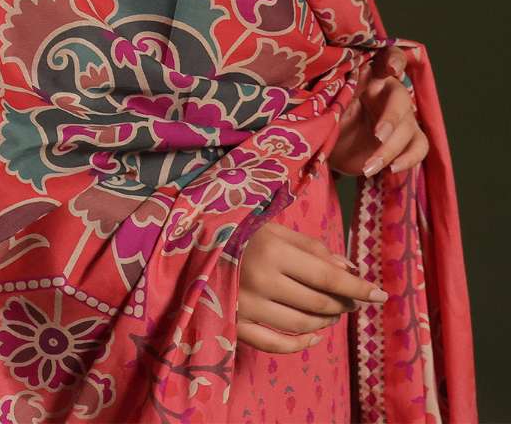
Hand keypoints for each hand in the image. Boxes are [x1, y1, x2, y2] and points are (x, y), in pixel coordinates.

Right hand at [237, 221, 388, 352]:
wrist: (191, 241)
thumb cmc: (239, 229)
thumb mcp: (275, 227)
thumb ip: (312, 248)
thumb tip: (350, 270)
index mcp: (273, 250)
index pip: (328, 278)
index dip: (357, 288)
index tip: (380, 294)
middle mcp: (261, 280)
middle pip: (317, 303)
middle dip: (343, 304)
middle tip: (352, 300)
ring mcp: (246, 305)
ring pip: (301, 325)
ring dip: (325, 321)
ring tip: (332, 312)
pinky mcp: (234, 323)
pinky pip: (274, 344)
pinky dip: (299, 344)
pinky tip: (313, 335)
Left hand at [328, 44, 428, 177]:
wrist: (325, 145)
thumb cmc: (327, 115)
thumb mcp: (328, 101)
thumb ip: (341, 89)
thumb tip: (350, 77)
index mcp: (369, 76)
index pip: (388, 58)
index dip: (394, 60)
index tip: (392, 69)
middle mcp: (388, 92)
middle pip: (401, 98)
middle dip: (392, 118)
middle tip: (378, 136)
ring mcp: (400, 117)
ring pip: (410, 128)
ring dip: (392, 148)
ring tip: (370, 166)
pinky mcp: (405, 140)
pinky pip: (419, 147)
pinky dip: (407, 160)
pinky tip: (389, 170)